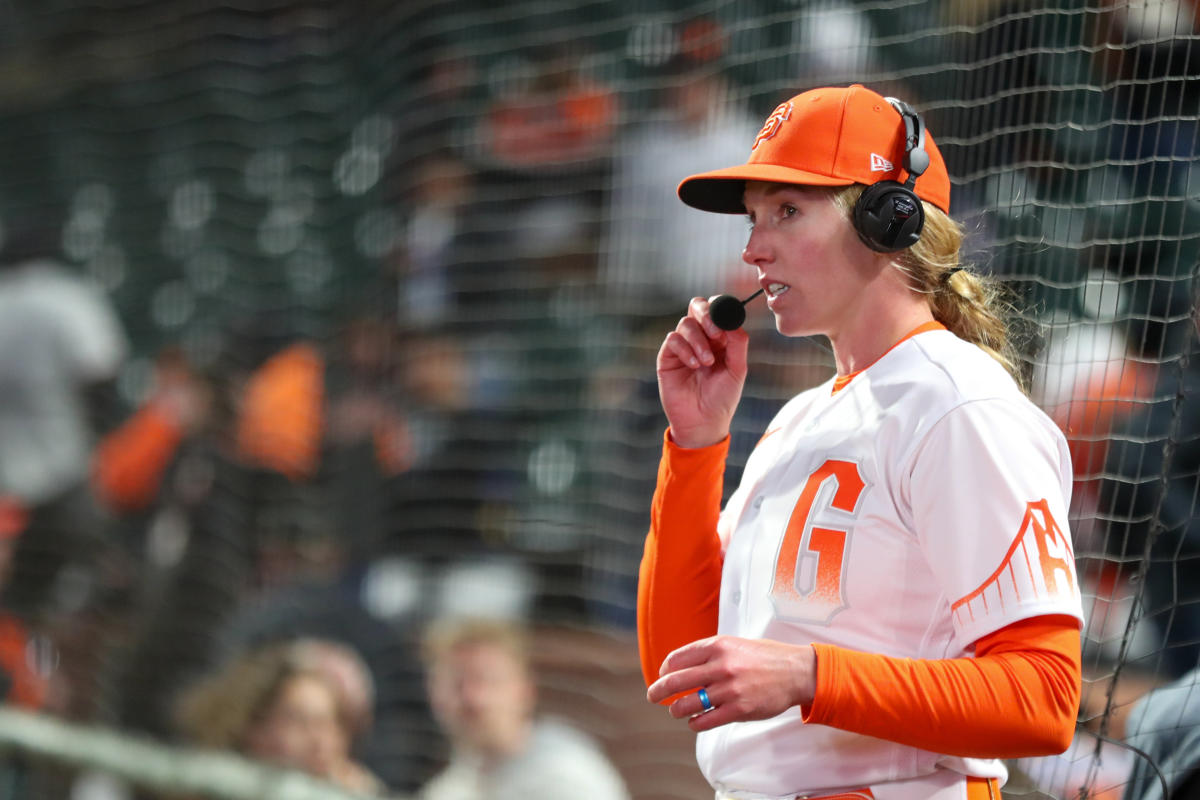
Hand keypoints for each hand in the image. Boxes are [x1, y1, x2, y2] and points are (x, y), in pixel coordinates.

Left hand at [646, 635, 815, 732]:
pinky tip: (694, 721)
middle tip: (652, 696)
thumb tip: (679, 666)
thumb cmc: (763, 657)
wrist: (795, 672)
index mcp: (718, 646)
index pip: (677, 659)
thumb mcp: (733, 644)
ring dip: (676, 709)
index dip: (665, 670)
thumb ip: (708, 653)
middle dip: (659, 691)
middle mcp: (721, 666)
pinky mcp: (739, 710)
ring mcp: (730, 689)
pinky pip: (706, 721)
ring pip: (688, 704)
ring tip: (676, 710)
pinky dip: (695, 723)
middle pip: (676, 681)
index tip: (662, 675)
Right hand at [656, 296, 749, 447]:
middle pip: (697, 307)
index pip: (717, 310)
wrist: (703, 422)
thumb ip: (737, 343)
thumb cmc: (722, 397)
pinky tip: (694, 365)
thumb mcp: (737, 369)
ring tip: (706, 362)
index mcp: (719, 338)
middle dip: (706, 314)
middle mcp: (700, 338)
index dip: (720, 308)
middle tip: (715, 333)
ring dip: (698, 340)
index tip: (726, 322)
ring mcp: (683, 346)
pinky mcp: (668, 357)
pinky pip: (673, 339)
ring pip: (685, 323)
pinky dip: (685, 349)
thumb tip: (733, 320)